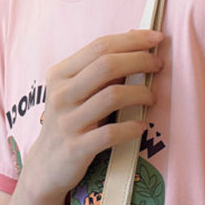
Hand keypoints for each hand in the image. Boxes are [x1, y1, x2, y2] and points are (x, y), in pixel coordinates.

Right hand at [18, 29, 163, 204]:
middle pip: (107, 65)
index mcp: (60, 75)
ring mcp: (68, 122)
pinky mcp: (77, 148)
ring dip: (140, 93)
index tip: (156, 37)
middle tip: (158, 64)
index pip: (99, 46)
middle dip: (139, 60)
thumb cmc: (69, 125)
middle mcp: (61, 94)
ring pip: (112, 96)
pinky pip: (111, 133)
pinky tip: (141, 127)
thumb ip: (98, 73)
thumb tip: (135, 45)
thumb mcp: (75, 94)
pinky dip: (131, 128)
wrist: (46, 167)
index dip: (131, 39)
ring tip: (152, 97)